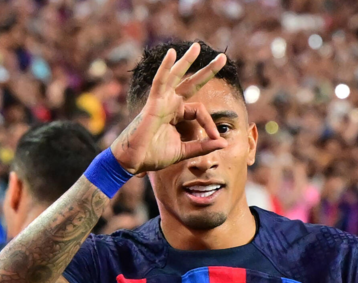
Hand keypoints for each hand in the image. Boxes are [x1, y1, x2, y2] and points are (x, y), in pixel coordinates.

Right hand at [108, 42, 228, 174]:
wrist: (134, 160)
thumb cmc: (154, 155)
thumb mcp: (184, 151)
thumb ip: (202, 146)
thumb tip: (224, 144)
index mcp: (177, 114)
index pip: (200, 111)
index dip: (210, 123)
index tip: (216, 138)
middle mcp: (170, 103)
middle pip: (192, 83)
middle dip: (208, 71)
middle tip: (223, 57)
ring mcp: (162, 101)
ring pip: (177, 76)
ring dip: (187, 60)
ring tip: (197, 47)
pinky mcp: (153, 103)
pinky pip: (160, 81)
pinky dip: (166, 67)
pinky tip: (172, 53)